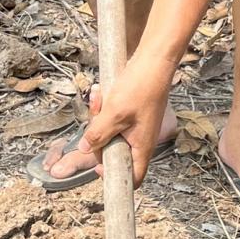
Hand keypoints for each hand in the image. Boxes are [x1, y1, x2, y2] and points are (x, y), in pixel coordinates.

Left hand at [48, 53, 173, 187]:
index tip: (98, 165)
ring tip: (98, 97)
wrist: (154, 61)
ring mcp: (135, 125)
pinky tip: (100, 93)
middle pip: (114, 151)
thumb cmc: (141, 87)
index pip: (133, 177)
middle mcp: (140, 139)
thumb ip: (98, 134)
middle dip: (98, 136)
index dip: (115, 176)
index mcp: (142, 147)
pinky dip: (104, 108)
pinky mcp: (131, 113)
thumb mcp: (114, 114)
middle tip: (95, 117)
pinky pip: (112, 117)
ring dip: (99, 117)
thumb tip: (85, 149)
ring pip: (109, 132)